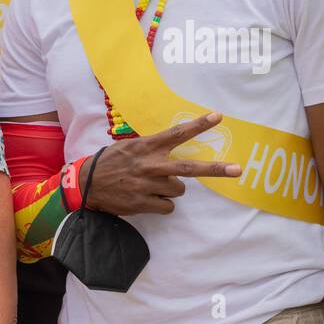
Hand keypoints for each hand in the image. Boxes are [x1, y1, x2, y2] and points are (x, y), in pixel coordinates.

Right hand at [84, 111, 241, 216]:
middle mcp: (150, 165)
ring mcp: (147, 185)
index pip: (177, 133)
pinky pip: (167, 206)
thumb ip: (151, 148)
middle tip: (237, 170)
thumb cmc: (110, 163)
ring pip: (178, 190)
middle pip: (189, 168)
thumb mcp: (129, 147)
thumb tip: (172, 148)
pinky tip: (147, 199)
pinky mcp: (143, 203)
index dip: (199, 125)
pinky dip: (161, 204)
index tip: (218, 116)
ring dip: (170, 189)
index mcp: (147, 147)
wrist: (86, 184)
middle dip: (215, 169)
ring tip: (152, 186)